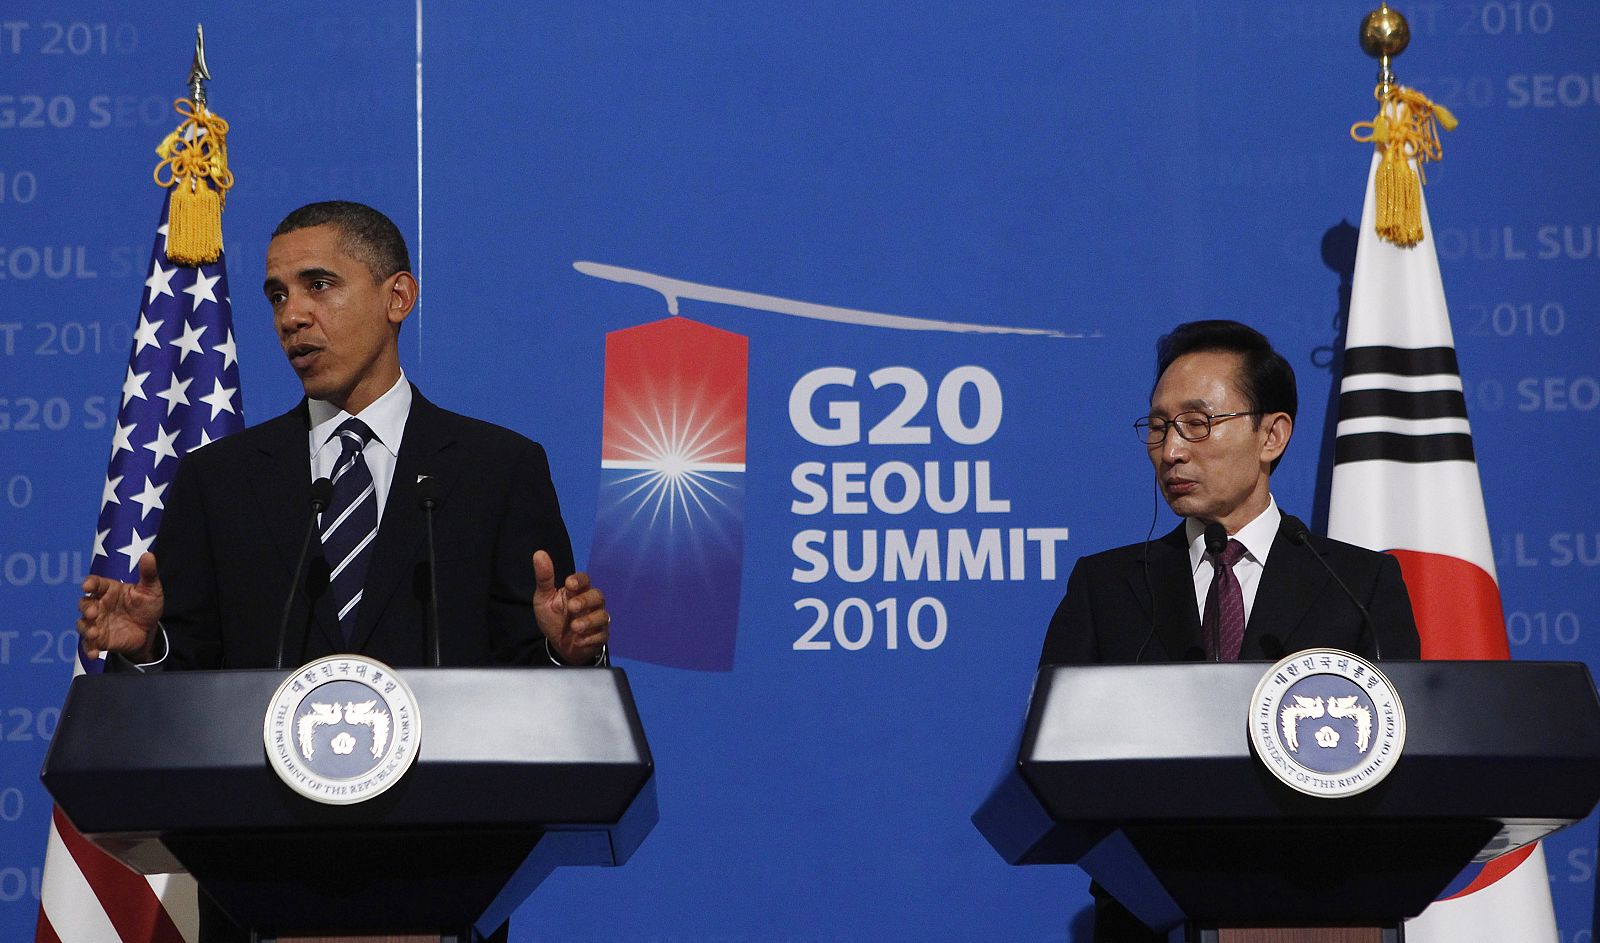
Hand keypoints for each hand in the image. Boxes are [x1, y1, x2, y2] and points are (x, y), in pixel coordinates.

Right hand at [77, 552, 163, 659]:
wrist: (150, 630)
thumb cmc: (146, 606)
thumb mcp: (151, 589)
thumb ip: (148, 574)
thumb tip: (148, 555)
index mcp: (109, 590)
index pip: (95, 583)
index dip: (89, 583)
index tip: (87, 585)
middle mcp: (99, 605)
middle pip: (84, 603)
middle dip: (86, 607)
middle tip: (94, 612)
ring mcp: (97, 623)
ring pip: (83, 624)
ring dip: (85, 628)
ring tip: (94, 633)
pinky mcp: (99, 640)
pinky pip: (89, 645)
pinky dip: (89, 649)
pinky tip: (95, 653)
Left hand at [531, 550, 609, 664]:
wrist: (558, 645)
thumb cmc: (553, 618)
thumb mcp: (544, 599)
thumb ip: (544, 578)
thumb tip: (539, 553)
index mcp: (578, 592)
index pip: (585, 580)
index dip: (580, 580)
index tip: (569, 584)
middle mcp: (591, 604)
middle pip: (598, 596)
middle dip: (585, 601)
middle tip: (572, 608)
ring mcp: (597, 620)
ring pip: (602, 616)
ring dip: (589, 621)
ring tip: (575, 627)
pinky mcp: (600, 637)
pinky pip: (602, 635)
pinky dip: (591, 638)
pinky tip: (579, 640)